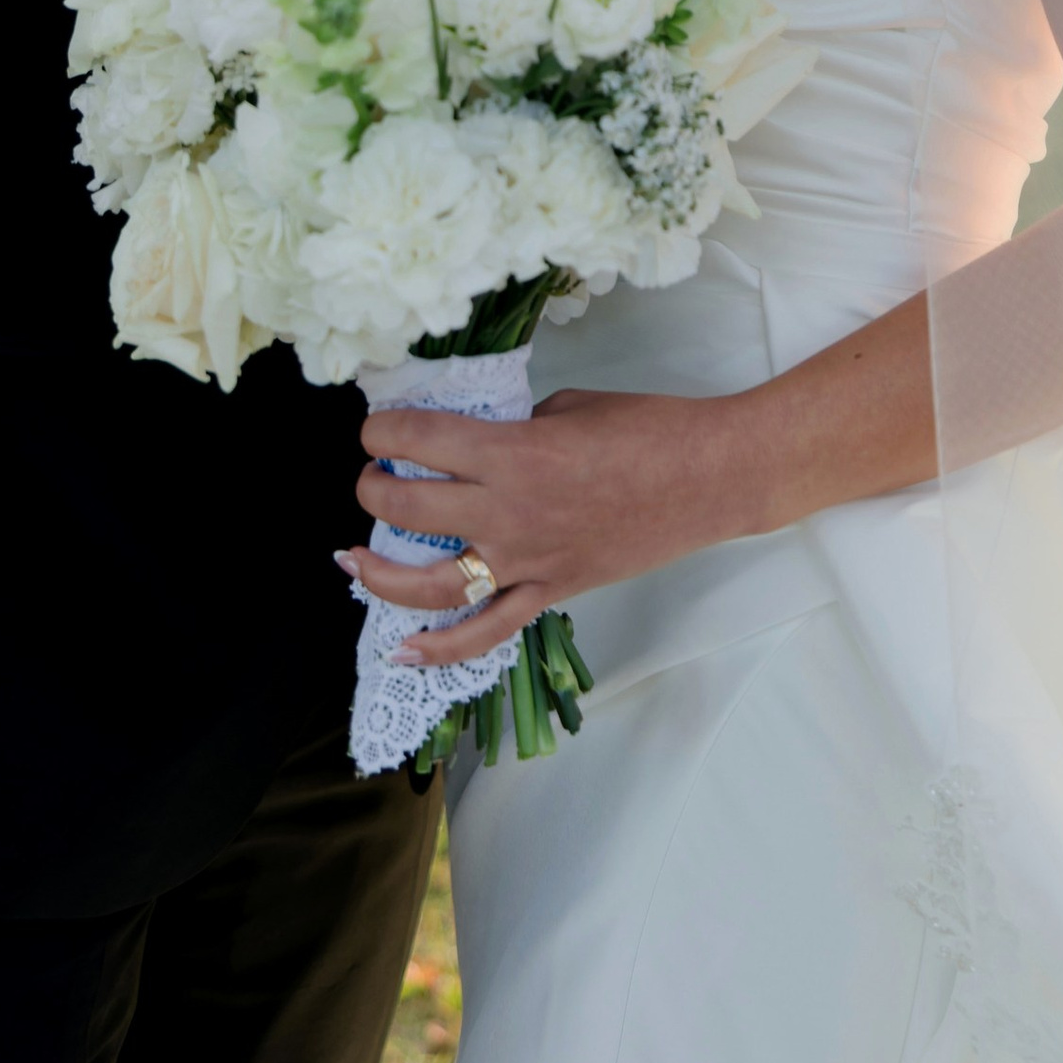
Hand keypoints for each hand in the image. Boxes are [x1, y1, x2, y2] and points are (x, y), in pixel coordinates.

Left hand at [338, 388, 746, 669]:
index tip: (376, 429)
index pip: (421, 442)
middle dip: (374, 491)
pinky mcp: (553, 591)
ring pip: (434, 585)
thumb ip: (513, 430)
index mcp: (514, 452)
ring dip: (381, 575)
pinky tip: (403, 653)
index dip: (384, 432)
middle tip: (370, 478)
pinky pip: (489, 630)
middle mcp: (511, 513)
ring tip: (353, 559)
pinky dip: (442, 649)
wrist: (709, 478)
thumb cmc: (647, 428)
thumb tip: (476, 446)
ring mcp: (530, 560)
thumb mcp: (567, 409)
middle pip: (411, 510)